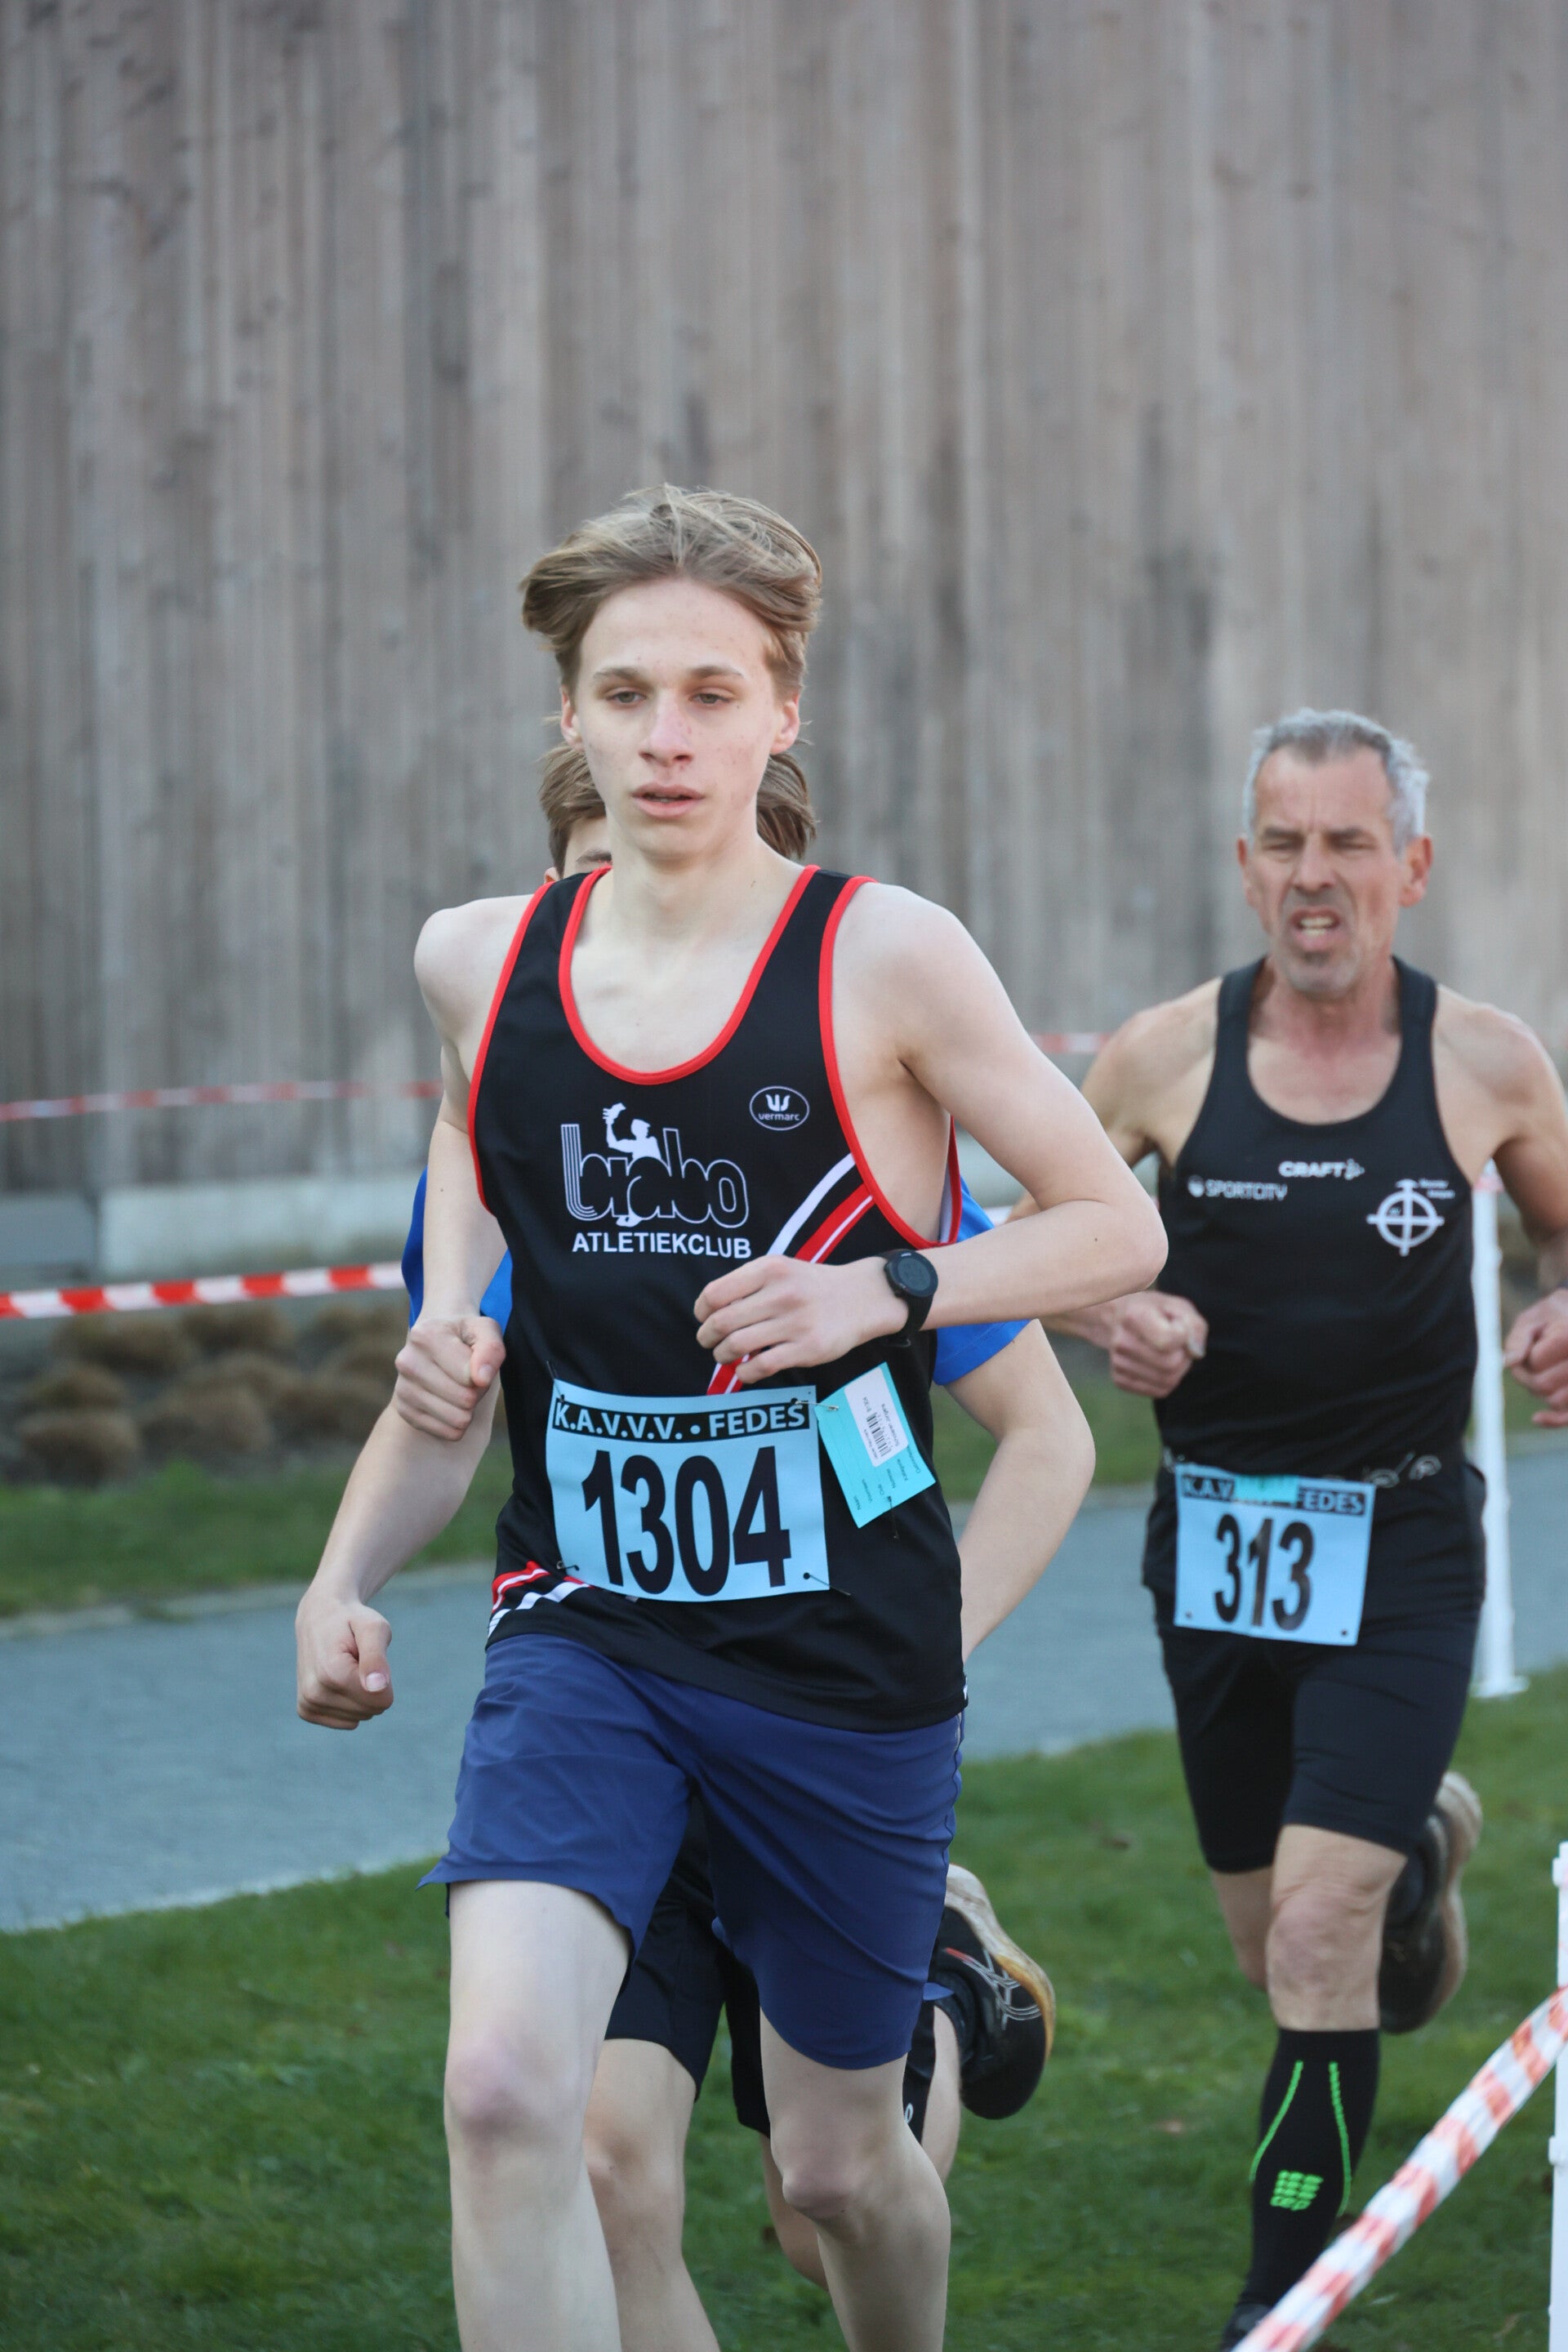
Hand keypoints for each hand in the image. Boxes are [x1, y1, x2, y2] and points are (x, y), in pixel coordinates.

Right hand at [296, 1587, 393, 1727]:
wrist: (318, 1616)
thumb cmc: (352, 1621)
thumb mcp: (373, 1628)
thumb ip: (376, 1657)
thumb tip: (378, 1688)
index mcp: (331, 1673)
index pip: (382, 1700)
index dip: (383, 1676)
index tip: (366, 1654)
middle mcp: (314, 1694)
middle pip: (372, 1710)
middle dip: (372, 1685)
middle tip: (355, 1660)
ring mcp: (307, 1705)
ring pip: (360, 1717)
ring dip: (360, 1692)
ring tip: (345, 1666)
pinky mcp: (306, 1711)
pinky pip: (348, 1721)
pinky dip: (349, 1702)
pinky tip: (337, 1679)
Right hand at [394, 1314, 505, 1439]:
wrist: (437, 1341)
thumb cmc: (465, 1336)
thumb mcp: (485, 1330)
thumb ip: (491, 1349)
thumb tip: (481, 1379)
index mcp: (425, 1336)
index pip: (470, 1376)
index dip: (483, 1374)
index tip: (476, 1361)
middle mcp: (407, 1362)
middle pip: (465, 1399)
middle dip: (476, 1391)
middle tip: (469, 1377)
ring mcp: (402, 1388)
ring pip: (458, 1419)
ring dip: (468, 1408)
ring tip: (459, 1387)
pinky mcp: (404, 1411)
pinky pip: (448, 1433)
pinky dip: (457, 1423)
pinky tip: (450, 1402)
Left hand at [694, 1256, 904, 1382]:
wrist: (860, 1298)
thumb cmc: (810, 1286)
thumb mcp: (780, 1269)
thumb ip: (747, 1283)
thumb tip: (709, 1312)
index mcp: (770, 1269)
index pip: (715, 1294)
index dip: (701, 1311)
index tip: (704, 1318)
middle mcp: (782, 1294)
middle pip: (722, 1323)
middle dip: (707, 1337)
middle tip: (709, 1342)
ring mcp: (795, 1323)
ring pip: (737, 1345)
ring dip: (722, 1355)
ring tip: (725, 1355)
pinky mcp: (807, 1348)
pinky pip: (761, 1366)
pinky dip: (745, 1372)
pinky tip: (745, 1368)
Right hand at [1105, 1292, 1207, 1397]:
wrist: (1120, 1318)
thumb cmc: (1155, 1311)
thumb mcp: (1179, 1307)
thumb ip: (1195, 1327)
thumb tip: (1195, 1354)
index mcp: (1134, 1316)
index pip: (1168, 1341)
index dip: (1184, 1337)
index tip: (1178, 1327)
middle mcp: (1122, 1341)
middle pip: (1170, 1365)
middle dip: (1184, 1357)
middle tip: (1179, 1345)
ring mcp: (1118, 1362)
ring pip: (1167, 1382)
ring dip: (1178, 1370)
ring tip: (1170, 1354)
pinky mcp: (1120, 1380)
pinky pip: (1159, 1391)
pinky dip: (1168, 1380)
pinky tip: (1160, 1364)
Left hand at [1503, 1292, 1567, 1425]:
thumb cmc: (1553, 1319)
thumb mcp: (1534, 1319)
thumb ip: (1520, 1337)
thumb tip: (1510, 1362)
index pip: (1537, 1360)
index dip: (1522, 1358)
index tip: (1525, 1350)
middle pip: (1543, 1384)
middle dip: (1528, 1376)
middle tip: (1530, 1363)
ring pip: (1556, 1400)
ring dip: (1542, 1391)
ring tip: (1547, 1371)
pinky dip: (1554, 1420)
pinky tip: (1537, 1418)